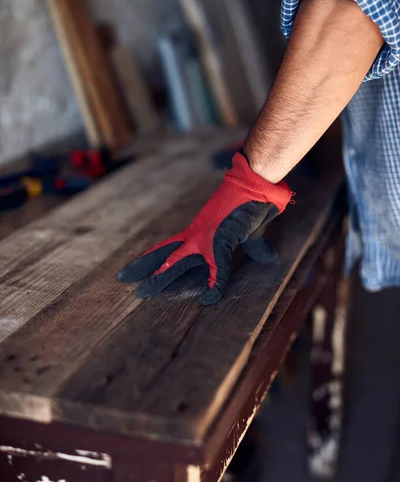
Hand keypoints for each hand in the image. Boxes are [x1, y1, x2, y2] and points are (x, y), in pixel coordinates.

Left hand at [117, 152, 292, 304]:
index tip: (140, 272)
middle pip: (163, 255)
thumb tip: (268, 257)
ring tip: (141, 292)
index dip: (154, 259)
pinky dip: (215, 286)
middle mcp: (196, 236)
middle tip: (122, 280)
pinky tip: (208, 300)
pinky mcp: (222, 242)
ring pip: (176, 262)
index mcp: (197, 233)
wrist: (254, 186)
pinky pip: (218, 270)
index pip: (169, 248)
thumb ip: (253, 248)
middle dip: (143, 269)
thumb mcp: (247, 233)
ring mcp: (206, 239)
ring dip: (160, 279)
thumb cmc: (249, 205)